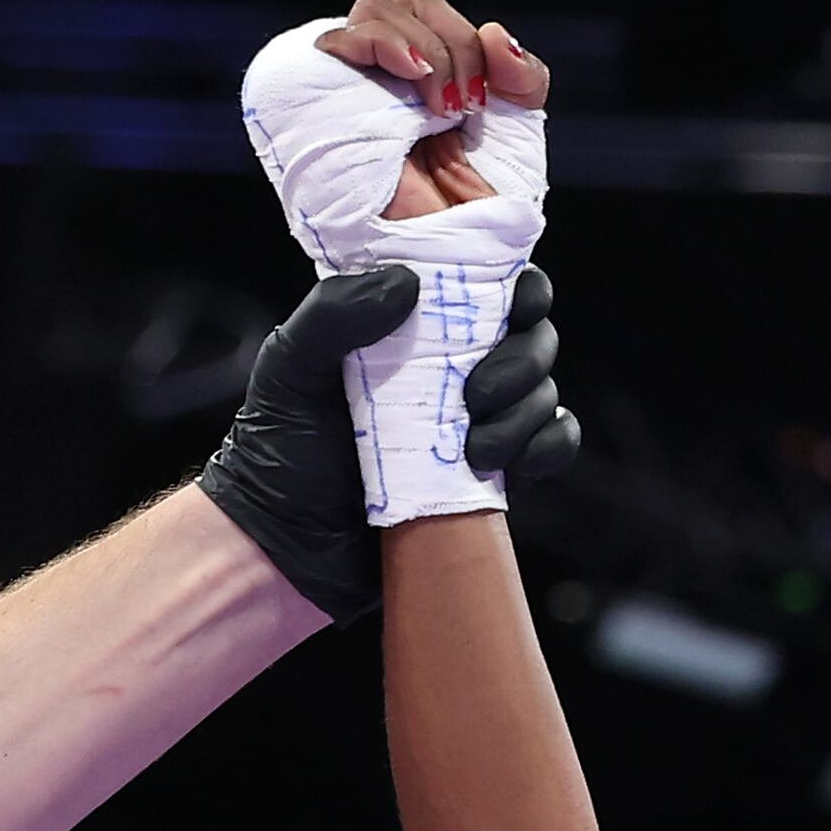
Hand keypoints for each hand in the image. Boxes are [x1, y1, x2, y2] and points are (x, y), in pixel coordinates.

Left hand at [193, 265, 579, 626]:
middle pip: (533, 338)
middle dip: (523, 360)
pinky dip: (548, 448)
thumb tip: (409, 282)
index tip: (517, 301)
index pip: (491, 286)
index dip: (520, 287)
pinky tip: (511, 465)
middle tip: (477, 395)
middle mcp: (455, 371)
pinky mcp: (492, 480)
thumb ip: (335, 313)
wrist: (284, 548)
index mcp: (416, 329)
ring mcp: (477, 425)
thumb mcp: (290, 368)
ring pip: (543, 395)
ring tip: (475, 451)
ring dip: (525, 414)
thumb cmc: (279, 450)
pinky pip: (551, 448)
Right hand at [322, 0, 550, 216]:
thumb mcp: (520, 129)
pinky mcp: (320, 92)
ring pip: (389, 11)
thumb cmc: (474, 209)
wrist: (440, 256)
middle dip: (456, 42)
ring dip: (431, 52)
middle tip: (464, 107)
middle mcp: (379, 62)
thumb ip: (521, 75)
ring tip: (440, 110)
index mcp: (421, 60)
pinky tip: (410, 76)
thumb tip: (496, 32)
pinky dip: (388, 45)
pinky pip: (352, 33)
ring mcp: (349, 75)